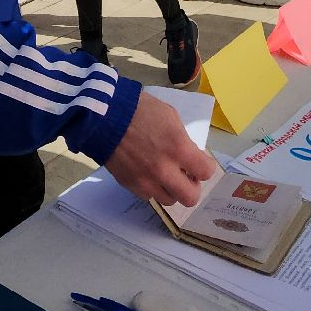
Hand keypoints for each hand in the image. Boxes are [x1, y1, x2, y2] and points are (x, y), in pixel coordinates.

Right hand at [102, 91, 219, 206]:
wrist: (104, 115)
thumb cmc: (140, 110)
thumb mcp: (170, 117)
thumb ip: (183, 140)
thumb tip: (189, 157)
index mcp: (178, 148)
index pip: (206, 172)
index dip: (205, 167)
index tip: (199, 162)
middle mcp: (164, 170)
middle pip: (190, 197)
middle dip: (192, 186)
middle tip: (186, 175)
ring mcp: (145, 181)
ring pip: (169, 200)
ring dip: (172, 189)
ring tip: (165, 174)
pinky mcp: (130, 185)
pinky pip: (149, 196)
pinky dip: (152, 187)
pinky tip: (147, 173)